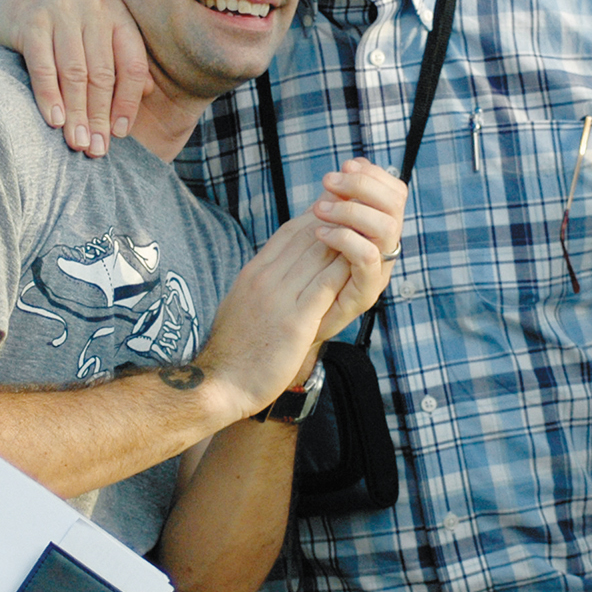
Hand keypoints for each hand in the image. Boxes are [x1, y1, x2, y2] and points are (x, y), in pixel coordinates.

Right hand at [0, 0, 151, 157]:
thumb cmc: (63, 23)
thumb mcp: (97, 33)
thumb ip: (122, 58)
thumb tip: (148, 90)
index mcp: (117, 14)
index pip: (132, 65)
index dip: (128, 102)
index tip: (120, 133)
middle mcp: (93, 9)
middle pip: (102, 74)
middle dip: (100, 116)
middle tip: (97, 149)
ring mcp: (62, 12)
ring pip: (74, 74)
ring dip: (77, 114)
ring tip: (77, 143)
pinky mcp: (32, 22)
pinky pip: (44, 67)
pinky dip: (50, 97)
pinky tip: (55, 121)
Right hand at [200, 211, 357, 412]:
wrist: (221, 382)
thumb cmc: (235, 348)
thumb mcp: (242, 303)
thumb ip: (261, 282)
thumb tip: (276, 268)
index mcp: (253, 272)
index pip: (289, 232)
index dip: (317, 217)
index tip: (338, 209)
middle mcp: (265, 278)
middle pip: (307, 237)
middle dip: (337, 220)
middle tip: (362, 210)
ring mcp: (278, 298)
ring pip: (318, 254)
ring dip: (346, 239)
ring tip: (370, 229)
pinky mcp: (294, 322)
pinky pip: (324, 286)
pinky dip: (344, 269)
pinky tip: (362, 261)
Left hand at [306, 158, 406, 343]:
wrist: (293, 327)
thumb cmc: (306, 278)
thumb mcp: (323, 232)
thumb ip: (336, 205)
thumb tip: (344, 169)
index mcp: (378, 231)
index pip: (395, 192)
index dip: (374, 175)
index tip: (346, 165)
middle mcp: (385, 249)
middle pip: (396, 204)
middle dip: (363, 185)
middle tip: (330, 181)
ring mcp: (379, 271)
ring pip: (386, 227)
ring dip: (351, 209)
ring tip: (319, 209)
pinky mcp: (366, 292)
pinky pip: (369, 257)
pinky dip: (345, 238)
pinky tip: (320, 233)